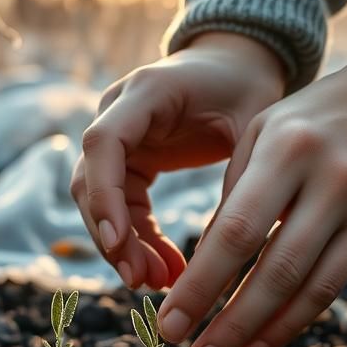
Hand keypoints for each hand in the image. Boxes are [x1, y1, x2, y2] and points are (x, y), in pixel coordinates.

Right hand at [71, 32, 287, 289]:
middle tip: (141, 280)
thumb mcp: (256, 122)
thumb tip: (224, 247)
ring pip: (100, 201)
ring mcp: (120, 139)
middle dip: (111, 234)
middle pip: (91, 179)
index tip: (119, 241)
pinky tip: (166, 271)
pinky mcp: (130, 161)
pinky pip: (123, 208)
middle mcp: (119, 113)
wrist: (238, 63)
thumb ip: (239, 171)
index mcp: (146, 92)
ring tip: (158, 282)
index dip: (105, 193)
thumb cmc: (249, 86)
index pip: (103, 142)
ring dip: (123, 245)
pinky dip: (139, 241)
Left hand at [157, 46, 346, 346]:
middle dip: (227, 323)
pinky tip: (260, 343)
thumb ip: (234, 192)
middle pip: (273, 270)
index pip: (235, 231)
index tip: (168, 322)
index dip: (201, 284)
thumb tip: (202, 264)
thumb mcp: (265, 129)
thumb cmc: (317, 114)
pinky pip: (332, 287)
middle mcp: (328, 179)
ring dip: (258, 333)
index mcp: (285, 147)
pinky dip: (293, 320)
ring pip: (306, 288)